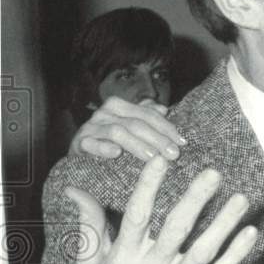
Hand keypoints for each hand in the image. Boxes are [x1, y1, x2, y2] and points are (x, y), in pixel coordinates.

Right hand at [65, 154, 256, 263]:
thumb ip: (88, 226)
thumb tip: (74, 190)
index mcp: (123, 258)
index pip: (137, 216)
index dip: (148, 186)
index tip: (161, 160)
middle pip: (176, 229)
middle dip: (196, 199)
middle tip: (213, 173)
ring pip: (203, 251)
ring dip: (224, 223)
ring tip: (240, 198)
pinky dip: (236, 254)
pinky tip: (250, 232)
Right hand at [70, 96, 185, 161]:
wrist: (80, 155)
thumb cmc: (110, 141)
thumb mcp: (129, 127)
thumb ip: (146, 117)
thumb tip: (164, 108)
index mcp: (119, 106)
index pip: (148, 114)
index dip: (166, 127)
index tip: (183, 143)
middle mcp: (104, 113)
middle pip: (136, 123)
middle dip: (157, 138)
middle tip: (173, 154)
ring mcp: (91, 127)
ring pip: (118, 132)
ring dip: (137, 144)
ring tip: (153, 157)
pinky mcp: (80, 143)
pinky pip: (91, 144)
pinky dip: (103, 147)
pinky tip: (116, 153)